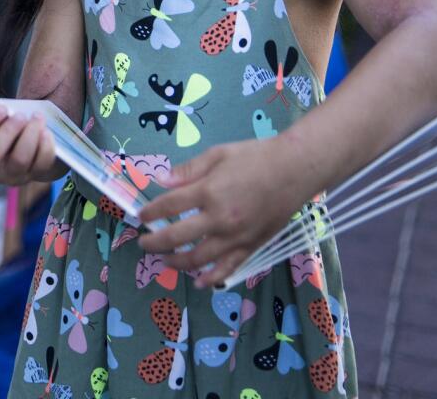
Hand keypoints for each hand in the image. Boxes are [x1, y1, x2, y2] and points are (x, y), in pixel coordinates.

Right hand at [0, 95, 59, 185]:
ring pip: (19, 160)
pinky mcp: (34, 175)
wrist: (27, 146)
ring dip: (29, 136)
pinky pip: (41, 164)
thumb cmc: (4, 129)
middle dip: (7, 132)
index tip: (2, 108)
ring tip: (36, 118)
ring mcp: (13, 176)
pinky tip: (45, 131)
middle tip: (20, 116)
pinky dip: (45, 147)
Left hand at [136, 137, 317, 288]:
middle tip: (144, 244)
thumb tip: (160, 181)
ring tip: (165, 261)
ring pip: (199, 259)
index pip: (168, 206)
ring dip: (177, 263)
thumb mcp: (218, 154)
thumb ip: (188, 170)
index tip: (141, 216)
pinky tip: (199, 283)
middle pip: (176, 237)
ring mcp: (236, 236)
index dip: (151, 212)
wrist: (295, 170)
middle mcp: (219, 219)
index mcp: (208, 192)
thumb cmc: (256, 157)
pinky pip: (228, 268)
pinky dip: (212, 278)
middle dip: (155, 243)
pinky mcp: (252, 246)